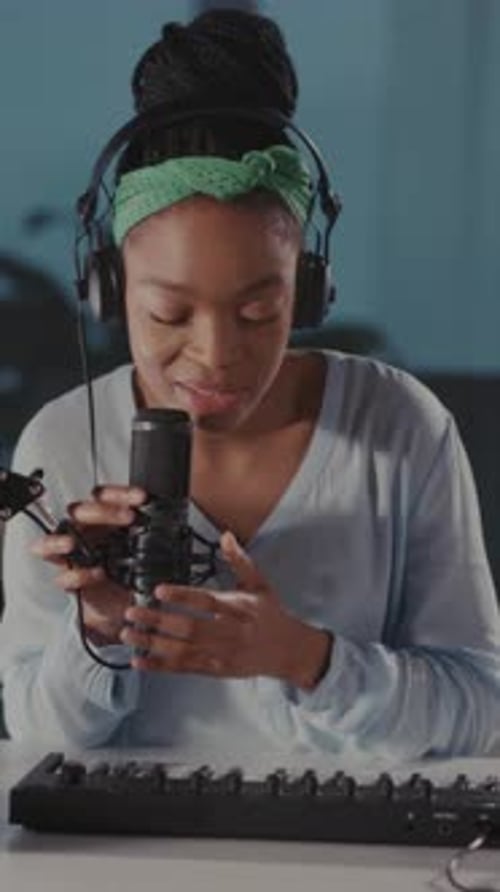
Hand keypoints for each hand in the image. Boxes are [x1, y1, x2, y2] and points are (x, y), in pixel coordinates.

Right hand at [31, 485, 145, 643]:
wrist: (125, 604)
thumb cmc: (130, 572)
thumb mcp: (146, 554)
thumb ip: (153, 539)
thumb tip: (175, 524)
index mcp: (104, 520)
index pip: (105, 496)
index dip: (122, 494)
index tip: (142, 497)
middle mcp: (86, 533)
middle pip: (81, 511)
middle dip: (103, 512)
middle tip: (128, 517)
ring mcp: (75, 555)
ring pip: (56, 539)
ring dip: (61, 540)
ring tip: (73, 544)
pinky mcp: (70, 579)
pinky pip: (64, 575)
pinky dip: (77, 574)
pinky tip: (96, 574)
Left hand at [120, 530, 332, 689]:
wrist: (288, 651)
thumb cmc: (271, 615)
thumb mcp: (259, 584)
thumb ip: (239, 560)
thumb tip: (226, 536)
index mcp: (238, 608)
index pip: (206, 602)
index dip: (182, 596)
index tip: (159, 590)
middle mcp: (229, 633)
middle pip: (189, 628)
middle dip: (157, 621)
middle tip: (131, 613)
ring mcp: (221, 654)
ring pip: (183, 651)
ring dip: (152, 644)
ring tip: (128, 635)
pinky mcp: (216, 670)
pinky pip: (184, 669)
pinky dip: (161, 666)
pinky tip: (140, 660)